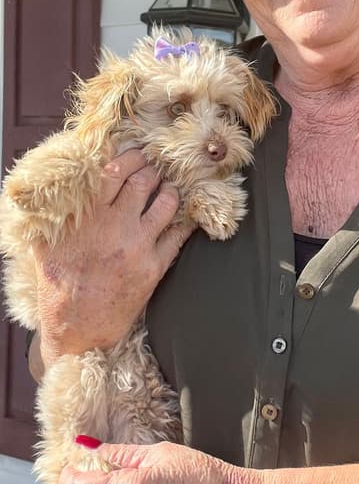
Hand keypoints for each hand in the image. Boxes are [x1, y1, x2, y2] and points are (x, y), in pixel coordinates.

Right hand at [35, 150, 193, 362]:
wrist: (77, 328)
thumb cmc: (59, 285)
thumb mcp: (47, 243)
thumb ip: (54, 213)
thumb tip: (56, 187)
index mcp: (88, 216)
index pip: (115, 171)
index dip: (131, 158)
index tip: (137, 155)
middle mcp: (115, 226)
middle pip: (145, 181)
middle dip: (153, 170)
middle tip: (156, 169)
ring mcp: (138, 246)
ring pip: (167, 203)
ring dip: (171, 191)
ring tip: (169, 189)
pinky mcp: (155, 267)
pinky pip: (179, 234)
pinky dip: (185, 220)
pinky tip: (187, 214)